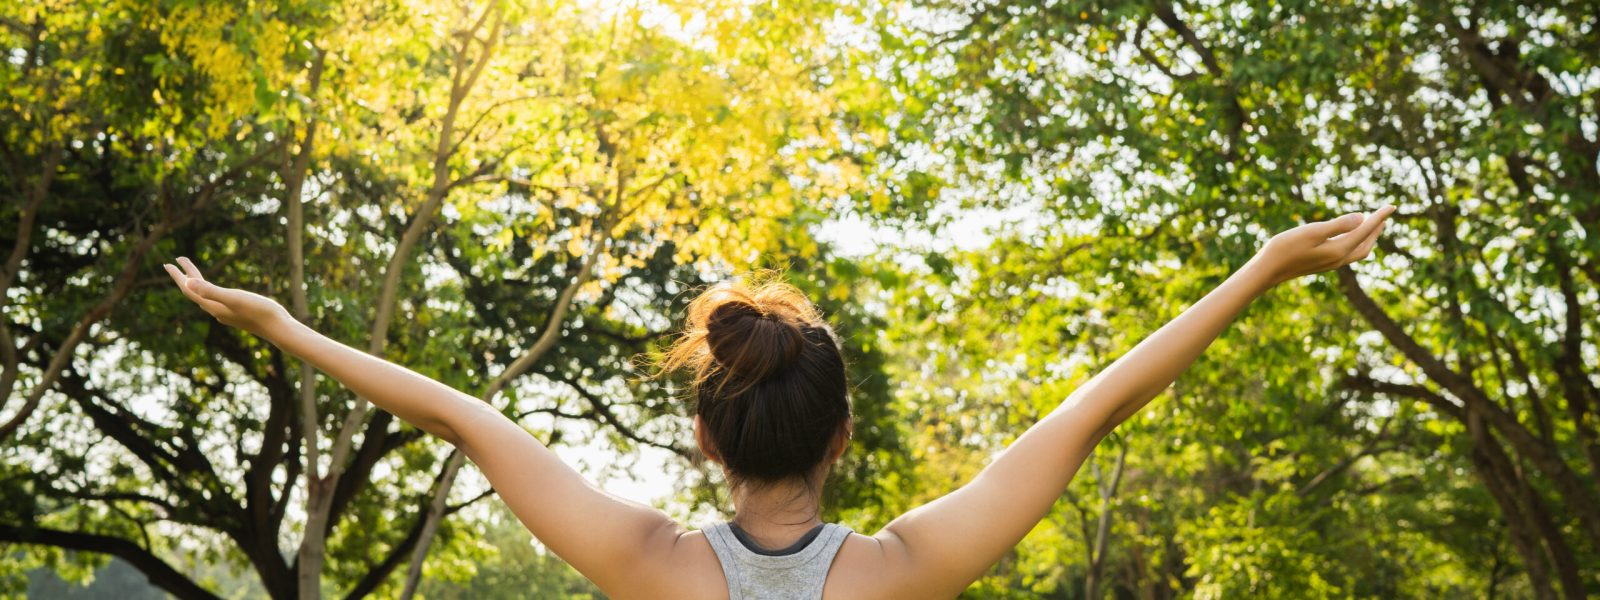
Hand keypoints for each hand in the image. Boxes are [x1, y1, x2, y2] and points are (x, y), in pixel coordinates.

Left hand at [164, 257, 291, 336]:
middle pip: (194, 292)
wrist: (279, 328)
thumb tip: (187, 282)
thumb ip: (210, 291)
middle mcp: (216, 310)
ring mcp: (226, 313)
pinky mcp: (236, 313)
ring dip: (196, 283)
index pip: (189, 289)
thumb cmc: (259, 312)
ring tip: (191, 275)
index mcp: (213, 306)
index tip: (168, 262)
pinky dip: (209, 290)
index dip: (178, 275)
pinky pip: (215, 300)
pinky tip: (214, 292)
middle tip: (174, 262)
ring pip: (204, 296)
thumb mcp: (234, 298)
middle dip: (184, 277)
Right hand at [1253, 205, 1395, 285]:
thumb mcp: (1312, 232)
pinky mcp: (1322, 264)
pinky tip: (1349, 237)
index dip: (1379, 217)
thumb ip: (1338, 225)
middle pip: (1366, 244)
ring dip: (1368, 238)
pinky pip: (1348, 253)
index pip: (1365, 230)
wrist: (1268, 270)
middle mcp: (1339, 259)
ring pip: (1358, 251)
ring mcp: (1330, 263)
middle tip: (1385, 215)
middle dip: (1377, 229)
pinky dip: (1356, 243)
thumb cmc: (1286, 248)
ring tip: (1372, 226)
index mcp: (1339, 250)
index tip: (1392, 206)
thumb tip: (1362, 218)